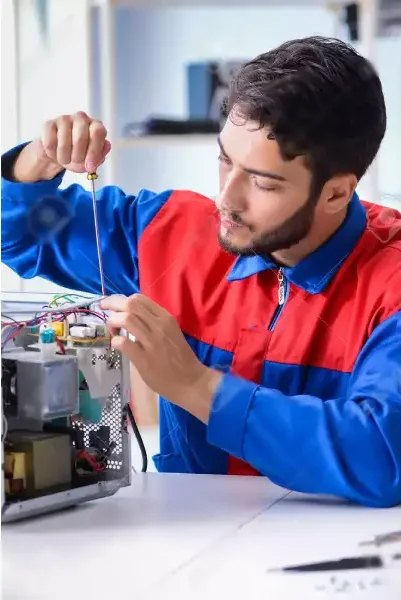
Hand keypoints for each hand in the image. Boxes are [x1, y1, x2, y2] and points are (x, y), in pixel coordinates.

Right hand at [13, 111, 110, 182]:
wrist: (59, 155)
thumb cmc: (78, 155)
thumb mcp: (92, 161)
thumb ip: (100, 156)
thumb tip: (106, 146)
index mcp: (96, 126)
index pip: (98, 132)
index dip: (94, 151)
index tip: (90, 166)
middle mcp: (81, 118)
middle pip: (80, 138)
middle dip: (77, 157)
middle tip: (75, 161)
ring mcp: (65, 119)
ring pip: (64, 143)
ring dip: (64, 158)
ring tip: (66, 158)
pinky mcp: (49, 124)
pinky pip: (50, 143)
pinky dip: (53, 154)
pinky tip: (55, 152)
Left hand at [100, 294, 222, 421]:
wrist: (191, 381)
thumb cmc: (179, 357)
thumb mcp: (169, 332)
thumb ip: (153, 322)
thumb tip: (129, 315)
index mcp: (165, 317)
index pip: (139, 299)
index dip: (121, 300)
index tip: (113, 306)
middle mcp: (159, 325)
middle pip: (130, 304)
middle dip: (112, 305)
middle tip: (105, 312)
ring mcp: (152, 341)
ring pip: (126, 319)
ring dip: (113, 322)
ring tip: (113, 331)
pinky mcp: (144, 359)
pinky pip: (123, 343)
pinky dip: (115, 341)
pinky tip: (117, 346)